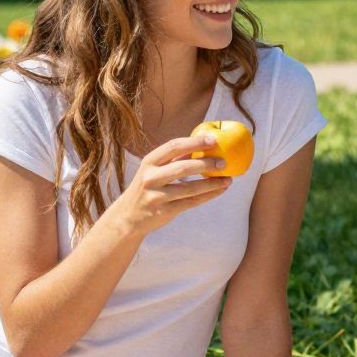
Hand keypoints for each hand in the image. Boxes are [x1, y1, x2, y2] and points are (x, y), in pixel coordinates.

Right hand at [111, 135, 230, 236]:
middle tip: (224, 162)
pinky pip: (191, 202)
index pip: (173, 147)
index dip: (195, 142)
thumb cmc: (147, 187)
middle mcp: (151, 178)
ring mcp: (156, 196)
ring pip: (189, 188)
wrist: (128, 216)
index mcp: (149, 162)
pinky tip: (220, 190)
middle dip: (206, 163)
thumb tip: (202, 144)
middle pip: (183, 168)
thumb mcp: (153, 170)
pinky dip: (208, 196)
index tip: (214, 140)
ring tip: (228, 179)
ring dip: (211, 183)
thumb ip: (174, 158)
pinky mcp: (164, 211)